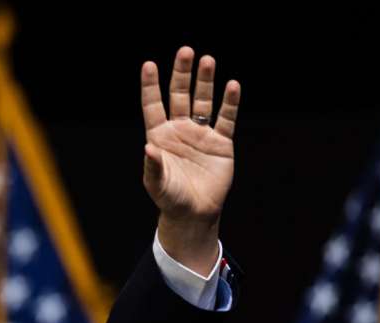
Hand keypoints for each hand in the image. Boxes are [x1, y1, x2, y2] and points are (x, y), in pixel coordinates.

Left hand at [141, 47, 240, 274]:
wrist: (194, 214)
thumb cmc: (170, 199)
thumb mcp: (157, 184)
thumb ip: (152, 166)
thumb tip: (147, 147)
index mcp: (160, 136)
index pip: (153, 105)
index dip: (151, 85)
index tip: (149, 64)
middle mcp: (180, 130)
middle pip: (180, 95)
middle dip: (182, 74)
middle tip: (186, 51)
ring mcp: (201, 134)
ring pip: (203, 101)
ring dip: (205, 81)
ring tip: (208, 60)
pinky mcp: (222, 143)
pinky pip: (226, 118)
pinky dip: (230, 103)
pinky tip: (232, 86)